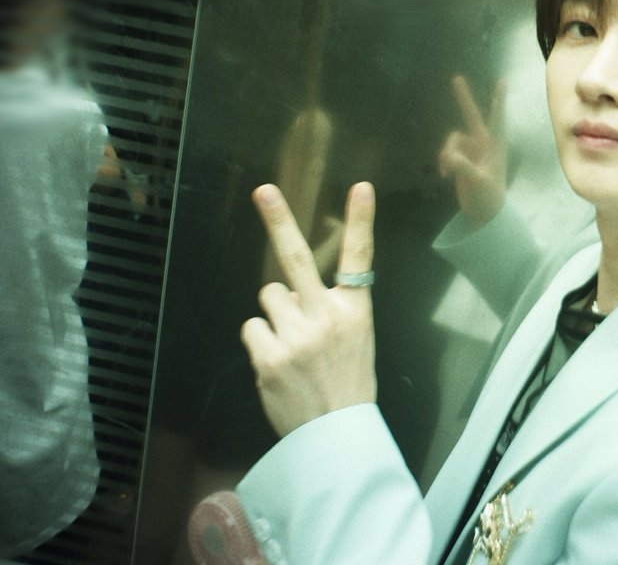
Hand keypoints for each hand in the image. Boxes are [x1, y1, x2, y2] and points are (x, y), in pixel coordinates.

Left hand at [241, 182, 377, 437]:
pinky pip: (253, 328)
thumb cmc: (346, 382)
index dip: (360, 220)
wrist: (335, 434)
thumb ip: (328, 307)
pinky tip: (279, 362)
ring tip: (293, 344)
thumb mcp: (356, 337)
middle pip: (297, 259)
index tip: (360, 187)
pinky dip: (261, 341)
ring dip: (275, 314)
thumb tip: (286, 287)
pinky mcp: (268, 356)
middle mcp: (326, 317)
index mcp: (355, 311)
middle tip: (264, 191)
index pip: (359, 258)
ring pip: (268, 297)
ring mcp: (295, 336)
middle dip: (279, 221)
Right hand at [438, 75, 506, 227]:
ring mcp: (472, 152)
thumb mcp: (477, 183)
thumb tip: (446, 156)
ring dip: (446, 153)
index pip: (497, 119)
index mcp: (495, 147)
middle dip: (463, 98)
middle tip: (456, 78)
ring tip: (448, 172)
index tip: (502, 81)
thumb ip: (463, 167)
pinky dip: (444, 161)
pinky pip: (447, 152)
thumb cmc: (488, 199)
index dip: (498, 100)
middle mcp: (484, 145)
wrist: (484, 215)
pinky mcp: (461, 160)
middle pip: (471, 116)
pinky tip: (444, 176)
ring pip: (452, 140)